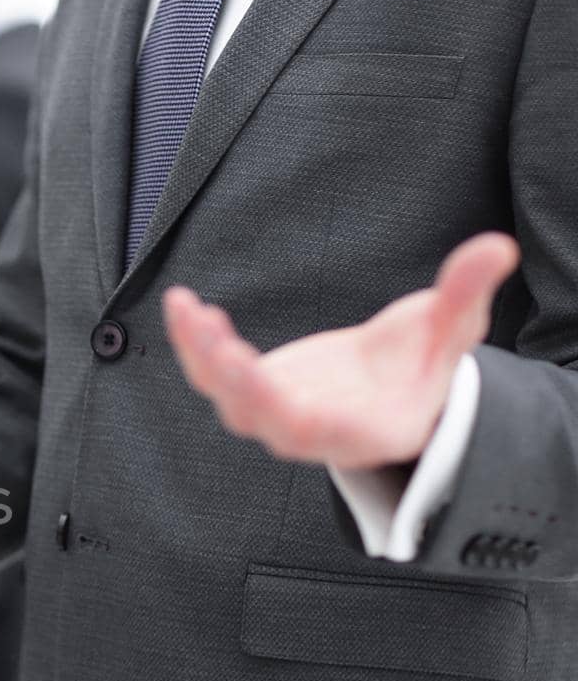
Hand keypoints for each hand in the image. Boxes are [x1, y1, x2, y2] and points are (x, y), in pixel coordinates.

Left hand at [164, 232, 519, 471]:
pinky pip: (213, 372)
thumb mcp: (451, 332)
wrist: (392, 388)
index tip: (268, 386)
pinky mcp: (253, 388)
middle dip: (235, 380)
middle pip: (259, 416)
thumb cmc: (425, 366)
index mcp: (361, 430)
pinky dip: (196, 343)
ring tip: (187, 309)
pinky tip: (184, 306)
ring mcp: (275, 413)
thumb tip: (497, 247)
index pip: (320, 431)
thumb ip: (464, 296)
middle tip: (214, 337)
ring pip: (226, 395)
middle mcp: (310, 432)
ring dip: (202, 355)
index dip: (292, 413)